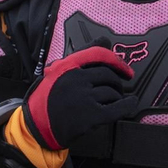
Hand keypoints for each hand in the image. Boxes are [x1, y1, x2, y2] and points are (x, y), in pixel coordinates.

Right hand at [21, 46, 137, 151]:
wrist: (37, 126)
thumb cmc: (48, 98)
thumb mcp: (58, 71)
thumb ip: (82, 55)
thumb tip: (106, 40)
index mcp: (67, 66)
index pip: (98, 53)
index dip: (115, 60)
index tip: (124, 69)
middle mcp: (76, 79)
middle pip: (108, 75)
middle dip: (117, 82)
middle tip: (117, 89)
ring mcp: (84, 97)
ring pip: (112, 92)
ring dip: (117, 97)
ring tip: (113, 101)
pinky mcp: (90, 116)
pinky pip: (117, 109)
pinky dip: (127, 105)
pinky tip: (131, 103)